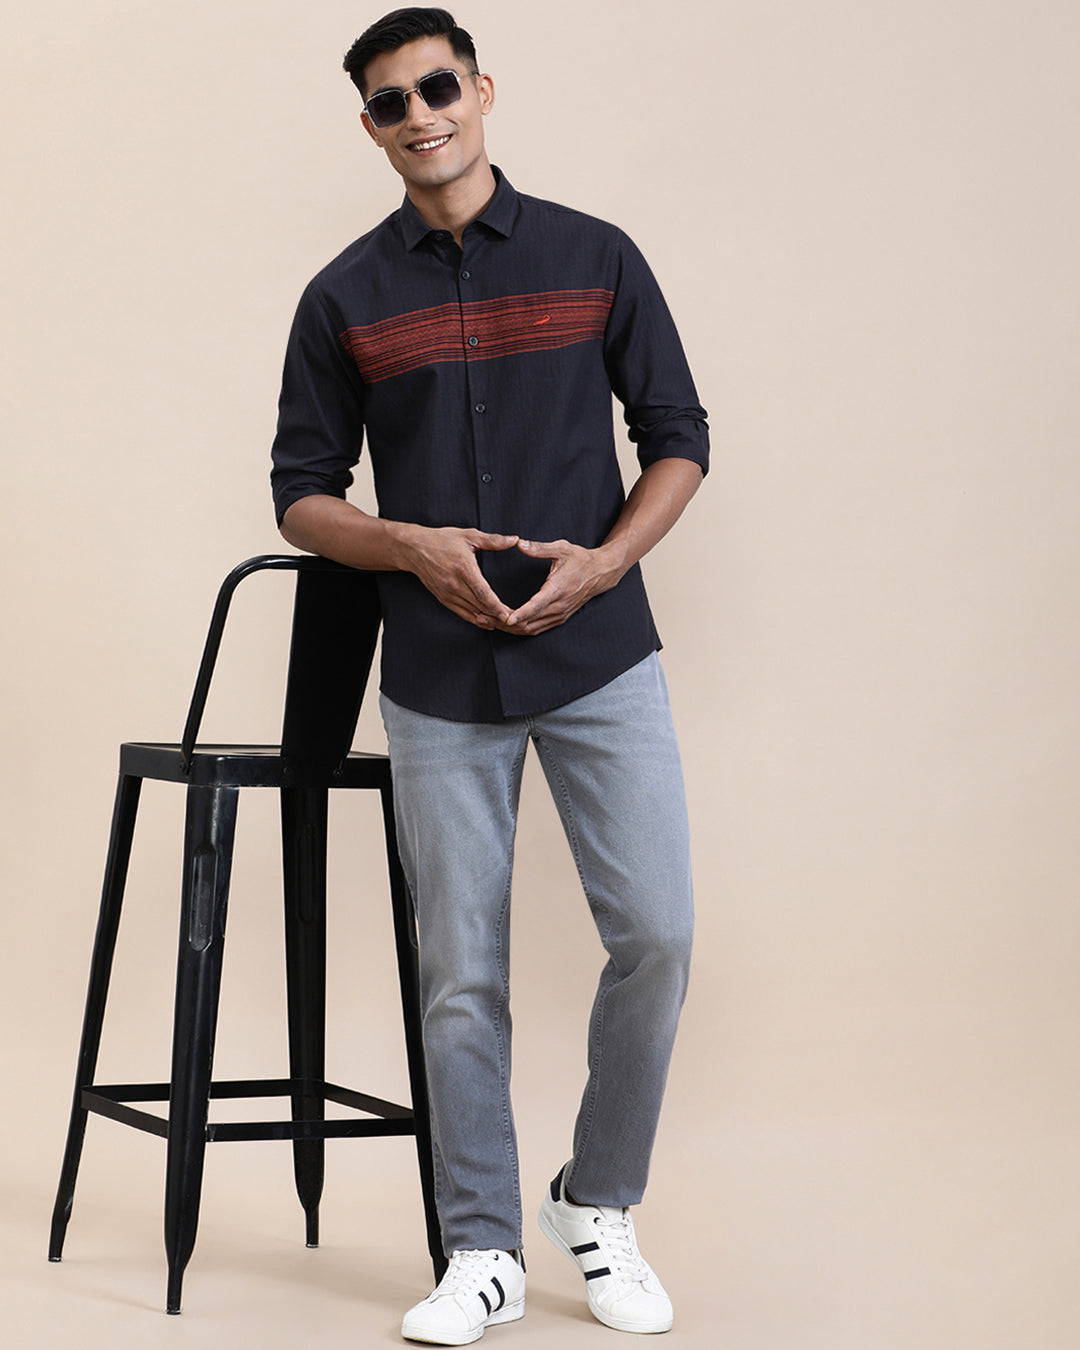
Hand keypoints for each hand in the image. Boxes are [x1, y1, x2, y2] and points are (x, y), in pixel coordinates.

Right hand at [398, 525, 519, 628]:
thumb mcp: (469, 535)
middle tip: (515, 622)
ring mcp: (447, 594)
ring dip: (488, 620)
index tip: (509, 615)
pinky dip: (475, 620)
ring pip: (471, 613)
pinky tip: (487, 623)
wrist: (414, 549)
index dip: (496, 606)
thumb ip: (493, 540)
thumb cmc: (442, 540)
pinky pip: (462, 613)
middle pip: (479, 606)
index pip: (483, 593)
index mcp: (463, 568)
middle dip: (497, 616)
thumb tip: (515, 540)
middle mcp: (455, 584)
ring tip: (505, 625)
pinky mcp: (443, 598)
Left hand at [501, 537, 622, 635]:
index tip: (505, 618)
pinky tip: (507, 626)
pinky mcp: (560, 618)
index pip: (536, 606)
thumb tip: (519, 543)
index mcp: (557, 589)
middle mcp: (559, 606)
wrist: (601, 573)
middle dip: (506, 623)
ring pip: (532, 629)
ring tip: (490, 622)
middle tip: (484, 617)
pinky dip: (522, 629)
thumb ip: (539, 548)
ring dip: (511, 629)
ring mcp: (560, 614)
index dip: (520, 614)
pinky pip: (538, 629)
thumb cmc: (580, 559)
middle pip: (530, 622)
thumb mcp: (561, 548)